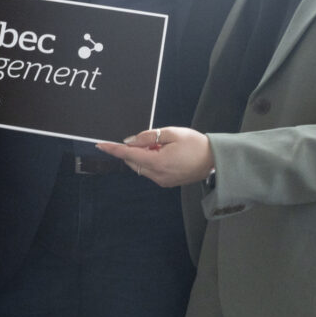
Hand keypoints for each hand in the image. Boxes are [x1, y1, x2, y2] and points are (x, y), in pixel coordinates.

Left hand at [96, 126, 214, 186]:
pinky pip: (151, 171)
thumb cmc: (196, 144)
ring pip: (142, 167)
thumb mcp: (171, 133)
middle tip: (152, 139)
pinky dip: (151, 161)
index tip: (101, 145)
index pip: (129, 154)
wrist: (214, 159)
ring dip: (144, 156)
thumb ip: (148, 137)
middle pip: (134, 162)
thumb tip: (130, 141)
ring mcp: (162, 181)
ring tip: (163, 146)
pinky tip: (165, 154)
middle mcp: (158, 175)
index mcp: (158, 162)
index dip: (114, 149)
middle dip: (135, 149)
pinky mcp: (167, 183)